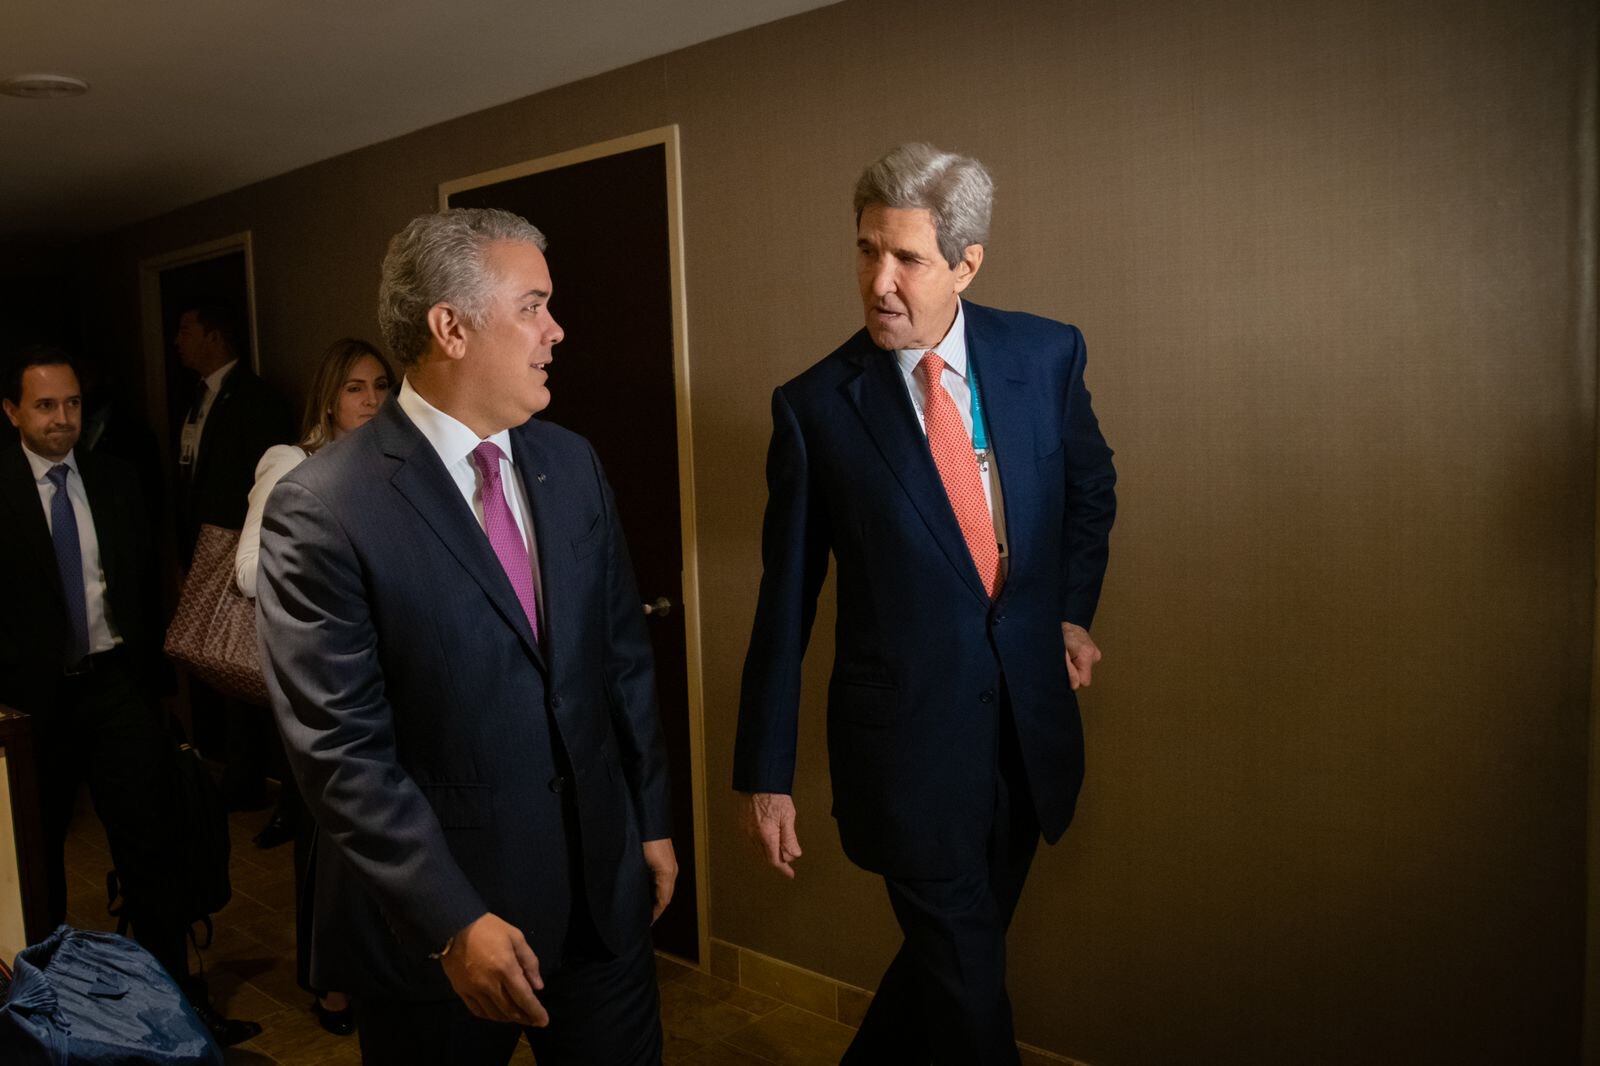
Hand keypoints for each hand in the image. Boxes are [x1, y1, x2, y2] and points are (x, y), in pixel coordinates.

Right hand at [440, 912, 548, 1026]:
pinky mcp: (461, 991)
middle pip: (510, 1010)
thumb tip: (538, 986)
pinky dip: (490, 1016)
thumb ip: (529, 962)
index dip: (535, 1011)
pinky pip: (478, 1011)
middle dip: (525, 1018)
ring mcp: (474, 989)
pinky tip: (497, 1013)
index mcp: (506, 968)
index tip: (544, 1021)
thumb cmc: (489, 928)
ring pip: (494, 1013)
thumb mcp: (516, 937)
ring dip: (508, 1019)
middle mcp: (490, 983)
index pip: (524, 997)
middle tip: (533, 1020)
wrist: (455, 925)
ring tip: (518, 1017)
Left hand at [642, 838, 678, 922]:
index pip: (663, 901)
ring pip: (663, 889)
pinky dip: (654, 890)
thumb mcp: (644, 865)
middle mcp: (671, 871)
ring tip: (643, 909)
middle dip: (655, 909)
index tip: (646, 924)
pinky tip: (644, 892)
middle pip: (664, 897)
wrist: (648, 821)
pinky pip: (661, 881)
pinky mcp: (664, 861)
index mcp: (667, 874)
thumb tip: (643, 900)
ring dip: (654, 900)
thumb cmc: (646, 841)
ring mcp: (669, 865)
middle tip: (643, 920)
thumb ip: (646, 883)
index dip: (655, 913)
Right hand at [740, 792, 800, 877]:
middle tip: (788, 862)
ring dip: (769, 853)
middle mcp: (753, 836)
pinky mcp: (742, 823)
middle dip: (777, 861)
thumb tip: (793, 856)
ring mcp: (745, 830)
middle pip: (765, 857)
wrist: (757, 780)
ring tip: (780, 851)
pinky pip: (752, 841)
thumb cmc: (774, 795)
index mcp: (766, 836)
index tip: (790, 875)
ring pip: (758, 850)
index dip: (783, 869)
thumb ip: (790, 838)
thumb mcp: (788, 816)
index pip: (774, 860)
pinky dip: (761, 845)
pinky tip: (767, 841)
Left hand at [1061, 622, 1101, 689]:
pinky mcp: (1093, 649)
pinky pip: (1084, 662)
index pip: (1085, 681)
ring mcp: (1095, 651)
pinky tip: (1071, 650)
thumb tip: (1076, 686)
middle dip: (1073, 670)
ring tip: (1067, 652)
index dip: (1073, 678)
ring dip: (1074, 664)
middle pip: (1084, 675)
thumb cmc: (1056, 636)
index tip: (1065, 668)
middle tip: (1064, 658)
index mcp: (1087, 654)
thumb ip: (1068, 671)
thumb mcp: (1059, 655)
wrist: (1058, 621)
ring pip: (1084, 668)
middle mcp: (1094, 653)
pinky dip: (1077, 658)